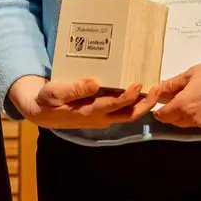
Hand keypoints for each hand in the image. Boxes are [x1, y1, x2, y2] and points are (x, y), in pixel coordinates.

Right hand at [9, 75, 158, 129]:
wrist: (41, 112)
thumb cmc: (48, 100)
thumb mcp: (55, 92)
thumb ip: (75, 88)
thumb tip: (95, 82)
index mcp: (89, 112)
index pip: (114, 106)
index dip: (129, 96)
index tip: (139, 83)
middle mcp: (100, 118)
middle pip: (129, 114)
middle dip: (146, 103)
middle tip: (158, 87)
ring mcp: (103, 117)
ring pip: (128, 113)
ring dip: (143, 102)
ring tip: (155, 87)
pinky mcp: (103, 113)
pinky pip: (123, 109)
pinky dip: (134, 101)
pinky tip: (140, 88)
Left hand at [155, 42, 200, 130]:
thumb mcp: (191, 74)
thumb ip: (172, 84)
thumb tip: (160, 89)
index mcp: (184, 105)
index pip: (164, 116)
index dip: (159, 111)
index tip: (159, 107)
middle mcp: (194, 119)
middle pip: (175, 122)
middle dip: (172, 113)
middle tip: (176, 100)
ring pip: (188, 124)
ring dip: (185, 116)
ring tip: (193, 99)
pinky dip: (199, 117)